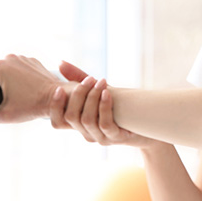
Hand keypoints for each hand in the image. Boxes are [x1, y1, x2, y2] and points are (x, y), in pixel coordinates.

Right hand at [0, 54, 72, 124]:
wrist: (58, 98)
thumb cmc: (33, 104)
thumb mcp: (5, 115)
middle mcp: (11, 58)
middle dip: (0, 91)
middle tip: (9, 103)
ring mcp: (24, 59)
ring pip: (8, 75)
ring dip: (10, 85)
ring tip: (19, 98)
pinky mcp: (34, 63)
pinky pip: (21, 73)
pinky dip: (21, 82)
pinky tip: (27, 92)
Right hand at [49, 62, 163, 148]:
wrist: (147, 123)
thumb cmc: (119, 105)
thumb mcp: (98, 91)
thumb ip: (79, 79)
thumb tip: (60, 62)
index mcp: (79, 125)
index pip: (57, 122)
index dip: (54, 106)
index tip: (60, 88)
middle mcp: (87, 133)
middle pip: (71, 116)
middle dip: (78, 95)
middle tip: (90, 79)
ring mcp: (101, 138)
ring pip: (86, 119)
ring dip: (92, 98)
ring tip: (101, 83)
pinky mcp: (116, 138)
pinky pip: (105, 124)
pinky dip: (104, 107)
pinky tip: (107, 93)